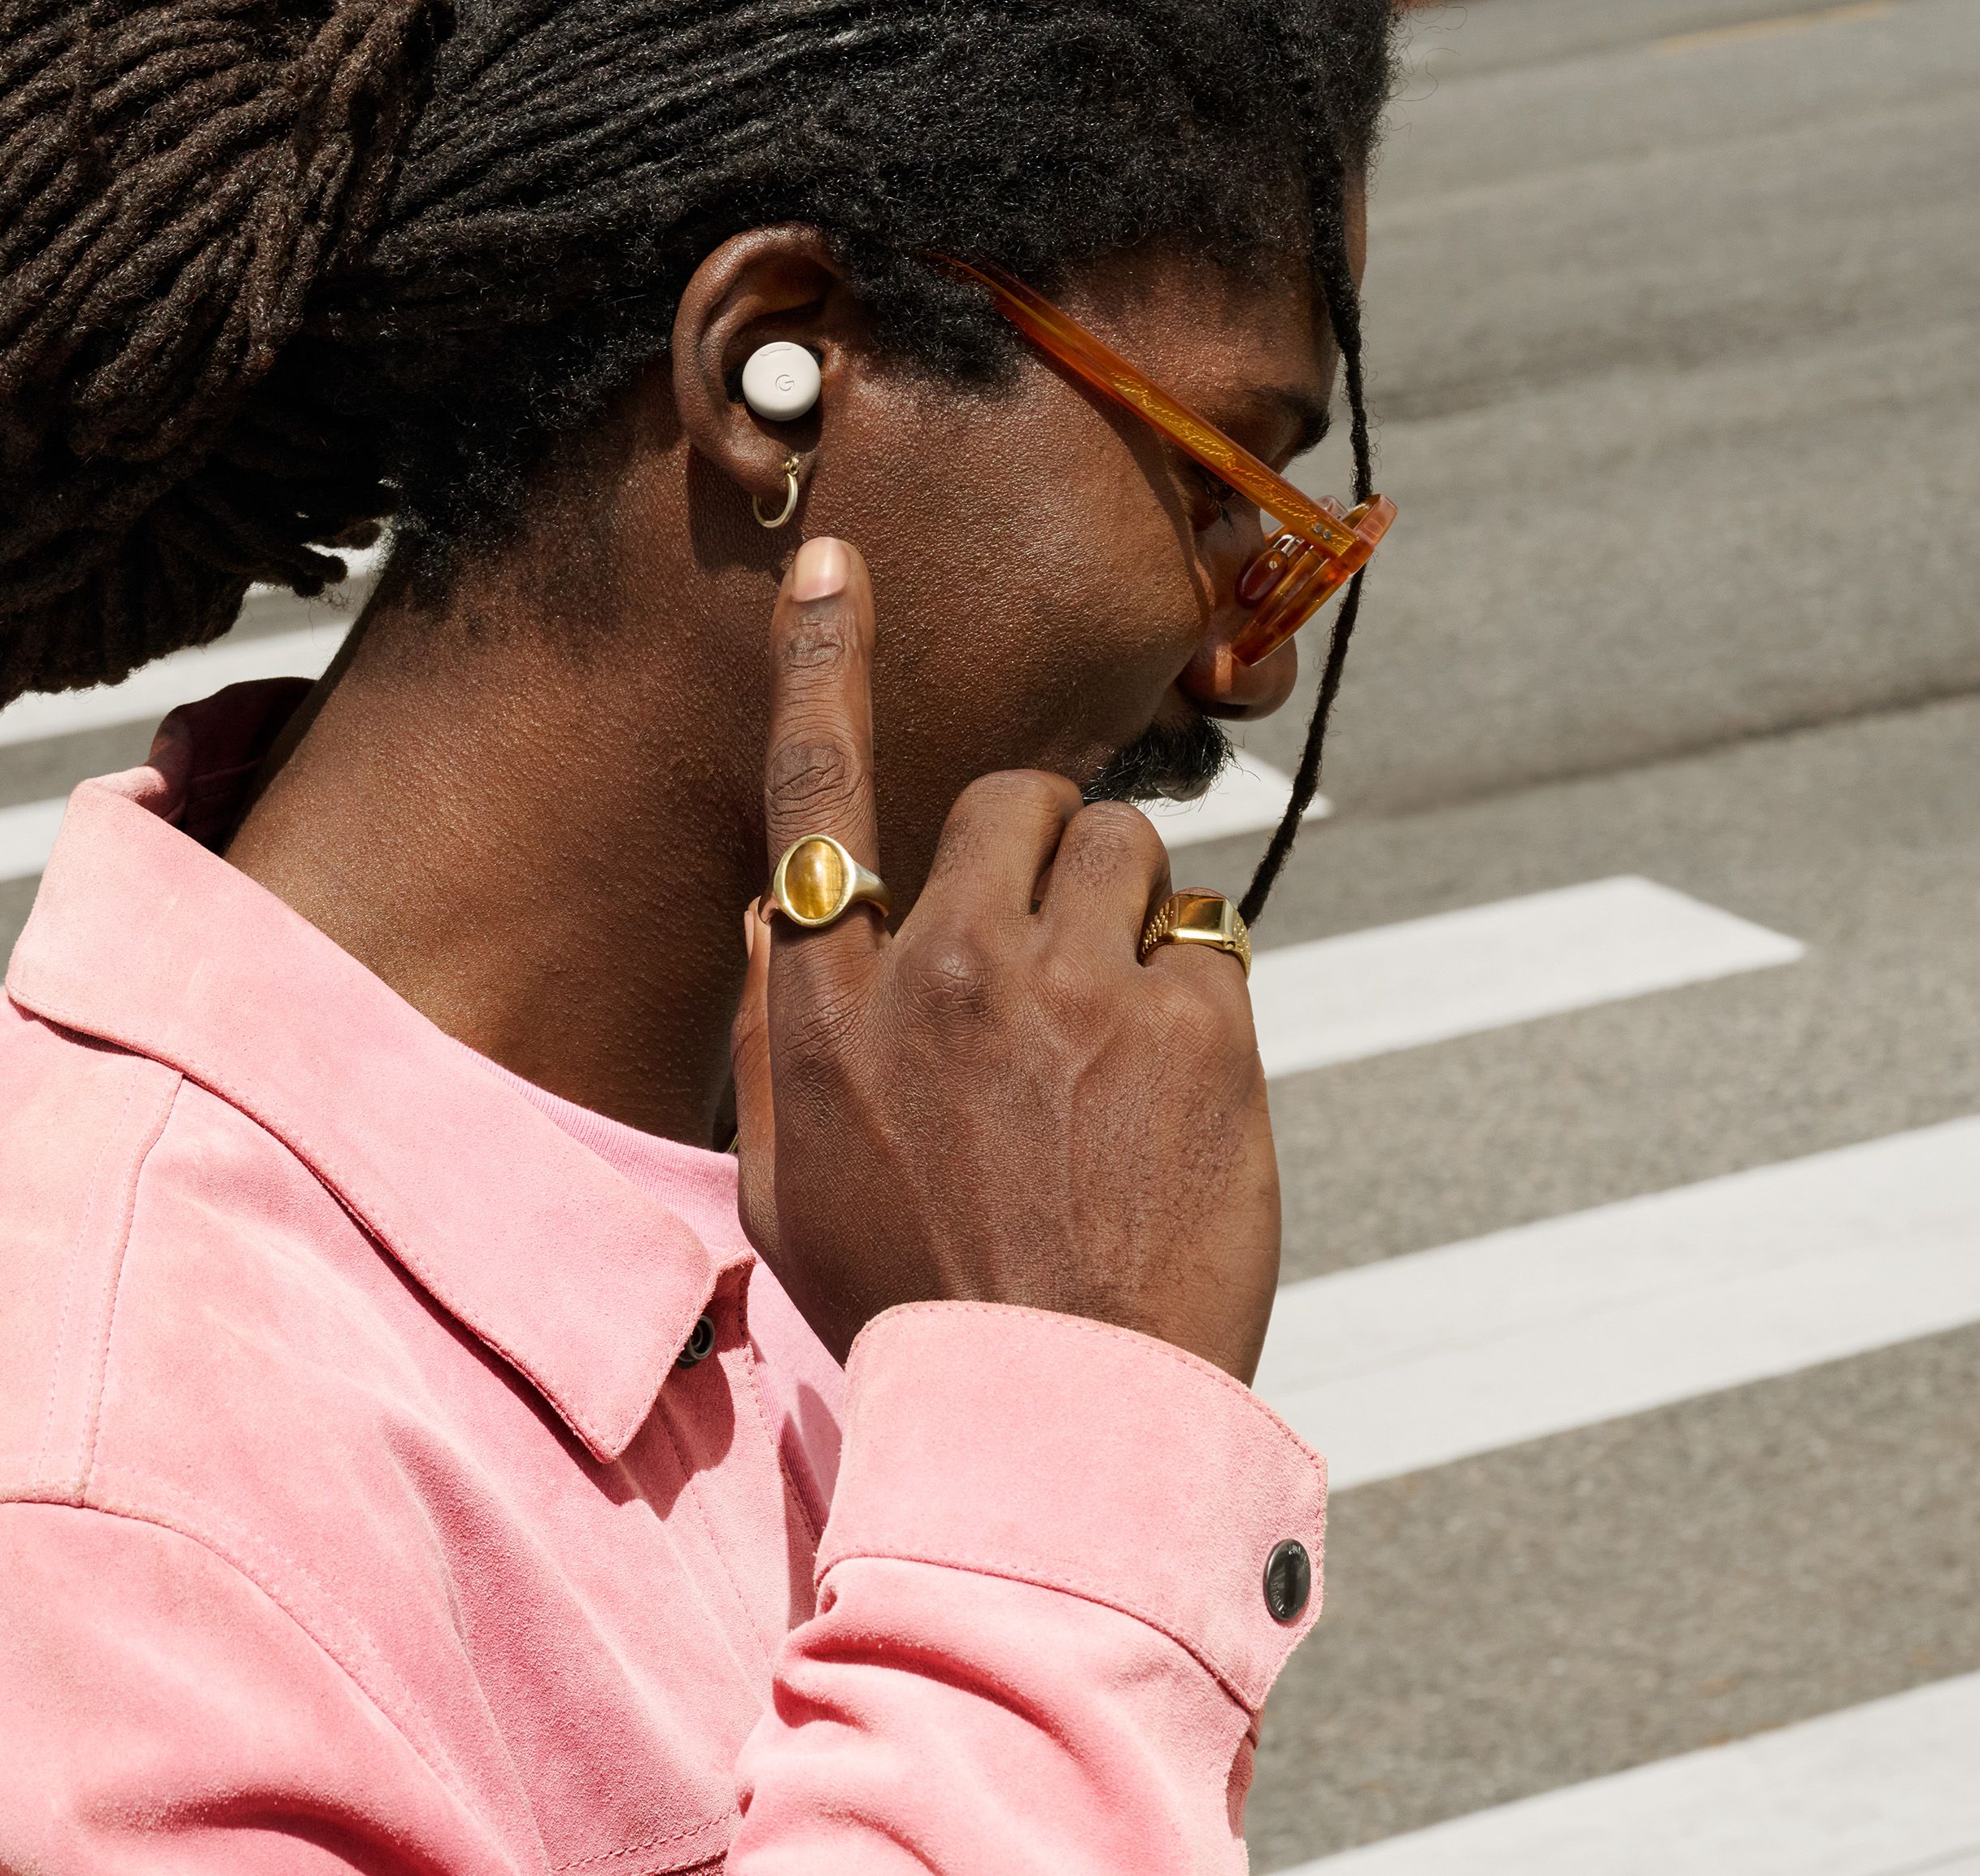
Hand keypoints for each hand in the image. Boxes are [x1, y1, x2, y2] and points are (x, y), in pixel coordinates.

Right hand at [733, 538, 1282, 1381]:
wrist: (1054, 1415)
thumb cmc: (909, 1303)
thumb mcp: (785, 1184)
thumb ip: (773, 1033)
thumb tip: (774, 915)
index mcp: (833, 1004)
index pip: (816, 795)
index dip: (820, 665)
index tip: (833, 565)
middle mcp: (946, 968)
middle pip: (1015, 800)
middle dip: (1043, 854)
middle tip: (1055, 963)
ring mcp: (1075, 991)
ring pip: (1127, 848)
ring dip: (1128, 917)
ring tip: (1118, 1044)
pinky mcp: (1194, 1028)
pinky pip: (1206, 943)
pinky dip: (1196, 1005)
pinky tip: (1173, 1104)